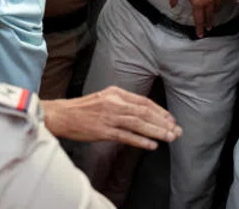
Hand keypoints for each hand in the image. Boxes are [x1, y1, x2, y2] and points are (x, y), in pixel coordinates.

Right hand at [43, 86, 181, 149]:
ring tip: (170, 138)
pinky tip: (152, 145)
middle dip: (163, 123)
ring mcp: (109, 117)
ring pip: (139, 124)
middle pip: (145, 113)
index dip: (160, 111)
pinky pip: (126, 136)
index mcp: (116, 93)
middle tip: (177, 131)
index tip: (171, 119)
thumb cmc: (82, 109)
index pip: (144, 102)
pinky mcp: (104, 131)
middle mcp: (115, 103)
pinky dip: (141, 140)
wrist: (62, 115)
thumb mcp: (104, 97)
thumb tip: (142, 112)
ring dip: (157, 131)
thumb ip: (122, 102)